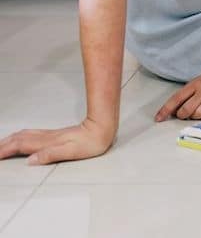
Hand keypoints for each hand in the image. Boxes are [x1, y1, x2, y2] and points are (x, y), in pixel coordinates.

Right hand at [0, 118, 115, 164]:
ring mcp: (51, 135)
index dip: (6, 150)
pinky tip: (21, 139)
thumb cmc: (91, 142)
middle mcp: (47, 137)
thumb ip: (50, 155)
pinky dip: (20, 137)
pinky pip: (32, 135)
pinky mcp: (56, 135)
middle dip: (4, 144)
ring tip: (1, 145)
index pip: (21, 145)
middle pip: (19, 139)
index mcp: (48, 142)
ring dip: (10, 140)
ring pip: (25, 135)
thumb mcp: (72, 151)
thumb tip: (30, 160)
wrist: (102, 127)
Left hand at [155, 67, 200, 121]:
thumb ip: (185, 96)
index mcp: (194, 85)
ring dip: (195, 116)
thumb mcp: (196, 83)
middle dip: (182, 115)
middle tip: (185, 113)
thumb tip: (173, 112)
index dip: (166, 110)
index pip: (176, 99)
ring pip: (199, 114)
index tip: (158, 118)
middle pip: (187, 110)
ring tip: (198, 110)